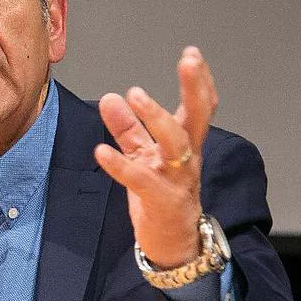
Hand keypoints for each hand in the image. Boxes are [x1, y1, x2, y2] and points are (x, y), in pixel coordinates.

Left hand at [94, 46, 217, 267]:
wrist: (174, 245)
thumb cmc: (162, 197)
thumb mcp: (144, 157)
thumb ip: (128, 128)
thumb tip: (111, 97)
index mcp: (186, 145)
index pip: (200, 108)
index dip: (199, 82)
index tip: (193, 55)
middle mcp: (186, 159)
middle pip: (196, 118)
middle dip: (194, 88)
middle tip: (188, 60)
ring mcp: (175, 178)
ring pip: (174, 143)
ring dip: (156, 117)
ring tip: (135, 94)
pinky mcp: (158, 199)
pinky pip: (139, 178)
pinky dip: (120, 164)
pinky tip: (100, 152)